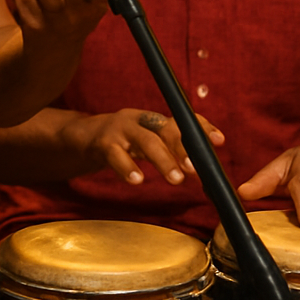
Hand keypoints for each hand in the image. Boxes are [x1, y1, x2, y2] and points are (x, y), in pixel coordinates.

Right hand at [62, 108, 224, 185]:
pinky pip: (115, 153)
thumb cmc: (119, 145)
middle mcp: (140, 119)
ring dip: (163, 159)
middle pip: (166, 127)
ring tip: (176, 179)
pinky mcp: (101, 142)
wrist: (79, 138)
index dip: (202, 127)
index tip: (220, 140)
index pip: (182, 119)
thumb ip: (168, 155)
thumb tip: (200, 174)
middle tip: (197, 169)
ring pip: (146, 140)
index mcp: (154, 120)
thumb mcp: (145, 145)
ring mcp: (120, 128)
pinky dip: (127, 167)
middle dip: (184, 147)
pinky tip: (137, 180)